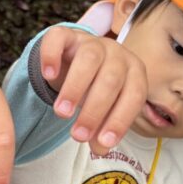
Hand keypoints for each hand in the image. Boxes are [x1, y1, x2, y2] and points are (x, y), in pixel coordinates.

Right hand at [39, 26, 147, 154]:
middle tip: (78, 136)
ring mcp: (91, 41)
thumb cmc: (95, 88)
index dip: (120, 120)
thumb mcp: (103, 110)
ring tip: (61, 114)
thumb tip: (100, 149)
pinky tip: (48, 76)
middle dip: (94, 111)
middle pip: (111, 80)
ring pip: (89, 59)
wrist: (75, 58)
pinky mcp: (66, 34)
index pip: (134, 95)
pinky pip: (59, 39)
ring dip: (75, 88)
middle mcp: (117, 53)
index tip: (103, 143)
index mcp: (134, 72)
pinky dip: (52, 56)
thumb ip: (102, 129)